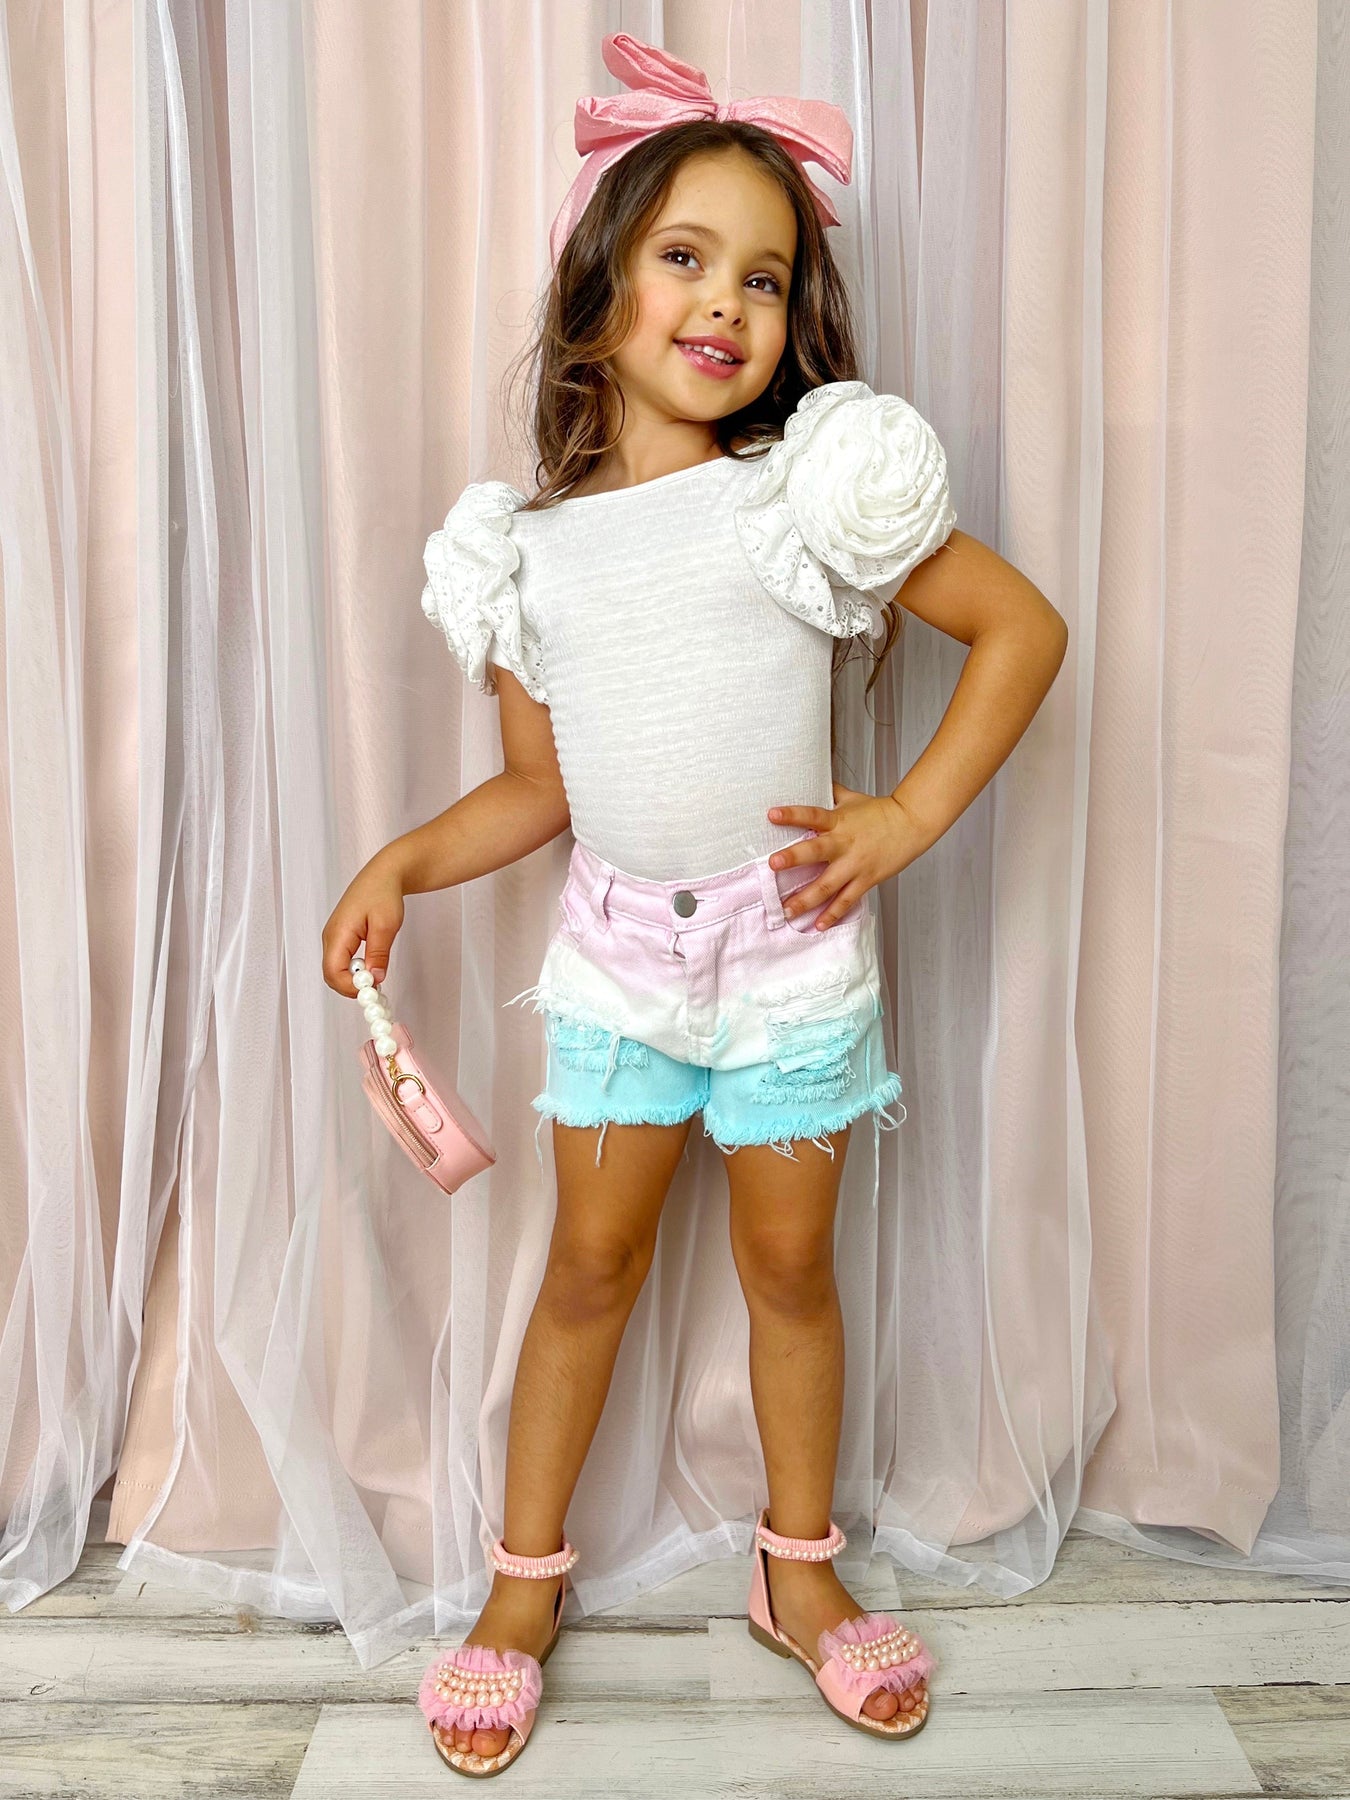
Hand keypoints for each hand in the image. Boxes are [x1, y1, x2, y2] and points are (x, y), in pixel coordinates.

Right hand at [322, 852, 406, 997]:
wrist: (383, 875)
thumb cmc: (383, 893)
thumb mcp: (386, 925)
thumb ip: (378, 953)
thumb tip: (374, 978)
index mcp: (338, 932)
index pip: (332, 971)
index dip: (349, 987)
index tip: (371, 990)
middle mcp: (331, 937)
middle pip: (331, 975)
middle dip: (351, 987)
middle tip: (375, 988)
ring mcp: (334, 938)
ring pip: (336, 971)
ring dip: (354, 980)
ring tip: (376, 975)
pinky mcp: (341, 938)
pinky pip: (342, 962)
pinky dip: (355, 971)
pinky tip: (371, 967)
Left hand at [766, 782, 926, 928]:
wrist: (911, 824)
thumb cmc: (881, 811)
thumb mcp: (853, 798)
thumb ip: (831, 792)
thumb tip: (814, 777)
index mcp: (839, 820)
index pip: (812, 814)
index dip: (792, 814)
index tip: (772, 815)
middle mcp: (844, 843)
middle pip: (816, 850)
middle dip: (793, 858)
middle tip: (773, 864)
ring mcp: (855, 864)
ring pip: (828, 884)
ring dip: (806, 898)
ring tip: (788, 910)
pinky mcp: (866, 880)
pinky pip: (847, 900)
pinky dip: (833, 914)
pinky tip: (818, 925)